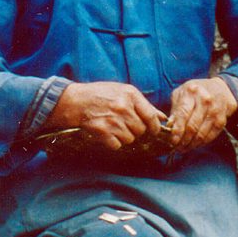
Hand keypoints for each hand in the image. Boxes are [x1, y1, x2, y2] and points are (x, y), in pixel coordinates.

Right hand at [45, 81, 165, 150]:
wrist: (74, 101)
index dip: (154, 127)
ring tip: (113, 127)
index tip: (152, 131)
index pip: (151, 116)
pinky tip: (106, 133)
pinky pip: (117, 145)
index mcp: (131, 95)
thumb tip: (162, 117)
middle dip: (135, 131)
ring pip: (129, 139)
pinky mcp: (102, 131)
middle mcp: (123, 107)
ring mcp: (113, 120)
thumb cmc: (100, 95)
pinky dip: (113, 142)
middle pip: (141, 130)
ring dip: (123, 137)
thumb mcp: (123, 92)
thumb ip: (144, 104)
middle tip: (124, 125)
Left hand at [168, 77, 237, 151]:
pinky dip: (201, 143)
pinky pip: (210, 136)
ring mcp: (215, 110)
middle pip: (192, 126)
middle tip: (177, 147)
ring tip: (184, 148)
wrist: (220, 89)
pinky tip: (194, 145)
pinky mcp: (222, 120)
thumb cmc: (195, 92)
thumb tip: (169, 127)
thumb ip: (175, 109)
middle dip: (183, 140)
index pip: (183, 114)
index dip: (177, 130)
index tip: (172, 140)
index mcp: (191, 92)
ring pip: (201, 134)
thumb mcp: (181, 94)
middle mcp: (205, 100)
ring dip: (191, 144)